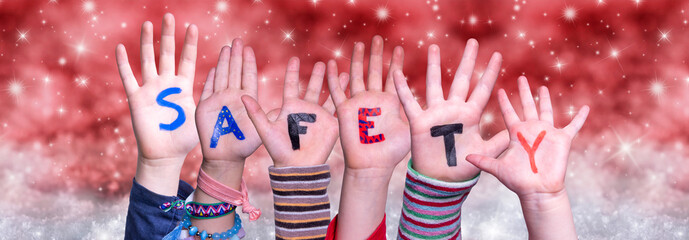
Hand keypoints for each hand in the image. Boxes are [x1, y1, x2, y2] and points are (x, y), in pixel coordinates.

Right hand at [116, 13, 198, 194]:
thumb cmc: (186, 137)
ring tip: (147, 23)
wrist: (166, 154)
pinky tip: (120, 48)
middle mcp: (166, 84)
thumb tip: (233, 90)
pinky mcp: (137, 99)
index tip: (193, 26)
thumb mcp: (202, 114)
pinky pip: (128, 78)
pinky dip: (123, 63)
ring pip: (148, 60)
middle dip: (169, 35)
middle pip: (167, 53)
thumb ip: (211, 99)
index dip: (189, 43)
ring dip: (147, 42)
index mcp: (183, 86)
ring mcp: (150, 89)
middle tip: (169, 15)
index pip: (187, 59)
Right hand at [196, 39, 261, 165]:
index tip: (249, 48)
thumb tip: (279, 107)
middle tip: (238, 40)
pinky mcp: (205, 107)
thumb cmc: (244, 145)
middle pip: (234, 72)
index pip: (247, 76)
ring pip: (221, 76)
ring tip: (226, 48)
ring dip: (224, 62)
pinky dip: (210, 78)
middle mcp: (233, 96)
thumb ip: (264, 117)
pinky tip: (213, 67)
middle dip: (236, 56)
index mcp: (246, 99)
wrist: (225, 157)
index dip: (248, 62)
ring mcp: (218, 100)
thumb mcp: (259, 130)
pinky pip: (207, 89)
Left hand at [241, 57, 348, 167]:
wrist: (297, 168)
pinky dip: (344, 95)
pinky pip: (338, 107)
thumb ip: (256, 113)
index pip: (292, 85)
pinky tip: (350, 86)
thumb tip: (242, 97)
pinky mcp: (331, 124)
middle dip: (318, 75)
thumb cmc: (279, 151)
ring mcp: (319, 116)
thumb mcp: (265, 130)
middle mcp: (305, 110)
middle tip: (323, 62)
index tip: (295, 58)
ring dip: (333, 82)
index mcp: (290, 108)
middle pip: (312, 87)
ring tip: (341, 69)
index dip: (293, 72)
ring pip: (328, 94)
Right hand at [330, 36, 408, 238]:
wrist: (372, 166)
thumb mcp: (410, 128)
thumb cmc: (392, 152)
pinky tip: (331, 64)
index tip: (399, 47)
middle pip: (374, 71)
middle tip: (377, 38)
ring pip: (356, 76)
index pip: (393, 76)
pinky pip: (337, 91)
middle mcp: (374, 99)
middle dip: (376, 55)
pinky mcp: (344, 111)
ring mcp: (358, 103)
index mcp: (390, 102)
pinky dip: (334, 78)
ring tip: (358, 44)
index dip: (395, 62)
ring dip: (357, 60)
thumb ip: (416, 111)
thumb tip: (434, 101)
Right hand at [392, 39, 508, 181]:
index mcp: (470, 115)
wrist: (440, 180)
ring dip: (434, 66)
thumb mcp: (485, 153)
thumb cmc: (462, 168)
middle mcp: (454, 110)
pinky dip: (402, 89)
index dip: (490, 73)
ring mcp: (436, 113)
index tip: (497, 55)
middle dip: (468, 61)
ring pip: (435, 84)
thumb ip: (499, 141)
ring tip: (434, 47)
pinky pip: (409, 102)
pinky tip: (398, 74)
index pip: (483, 89)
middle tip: (473, 42)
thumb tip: (515, 129)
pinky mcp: (420, 122)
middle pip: (461, 79)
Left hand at [466, 76, 588, 197]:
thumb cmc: (518, 181)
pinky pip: (573, 126)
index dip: (504, 102)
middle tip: (521, 78)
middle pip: (527, 106)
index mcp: (516, 134)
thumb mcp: (498, 168)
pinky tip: (586, 108)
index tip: (499, 89)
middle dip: (524, 92)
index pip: (509, 113)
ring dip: (545, 99)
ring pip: (546, 111)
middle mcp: (531, 130)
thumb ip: (483, 161)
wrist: (538, 190)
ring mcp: (547, 133)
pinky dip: (580, 117)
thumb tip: (466, 158)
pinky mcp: (562, 139)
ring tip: (543, 87)